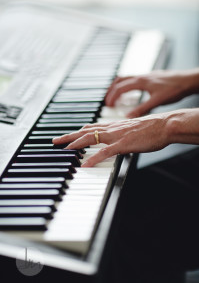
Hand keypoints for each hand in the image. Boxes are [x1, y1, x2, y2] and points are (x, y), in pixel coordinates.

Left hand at [53, 112, 172, 166]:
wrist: (164, 125)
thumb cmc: (151, 128)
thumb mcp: (132, 129)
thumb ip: (121, 133)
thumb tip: (115, 139)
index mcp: (114, 125)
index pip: (90, 127)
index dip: (76, 131)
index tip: (67, 135)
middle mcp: (112, 128)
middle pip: (85, 131)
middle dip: (68, 136)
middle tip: (55, 141)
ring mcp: (116, 136)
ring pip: (91, 138)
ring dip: (75, 144)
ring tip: (64, 150)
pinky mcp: (123, 144)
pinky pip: (105, 152)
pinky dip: (93, 158)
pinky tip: (85, 164)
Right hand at [106, 69, 198, 117]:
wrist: (188, 80)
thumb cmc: (175, 89)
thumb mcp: (156, 102)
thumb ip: (141, 109)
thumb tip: (128, 117)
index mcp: (141, 81)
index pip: (120, 88)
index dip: (112, 97)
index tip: (108, 105)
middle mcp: (142, 76)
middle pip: (119, 81)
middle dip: (111, 91)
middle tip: (108, 101)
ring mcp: (146, 75)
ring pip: (126, 78)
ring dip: (119, 87)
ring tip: (116, 97)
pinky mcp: (151, 77)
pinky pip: (134, 79)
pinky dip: (128, 86)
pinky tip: (132, 94)